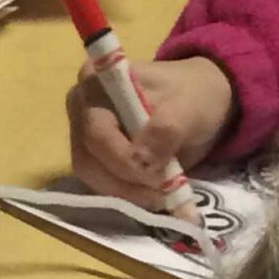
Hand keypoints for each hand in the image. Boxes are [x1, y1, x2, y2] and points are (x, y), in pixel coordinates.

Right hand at [66, 56, 233, 208]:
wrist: (199, 101)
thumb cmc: (191, 95)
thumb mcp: (187, 107)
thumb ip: (165, 130)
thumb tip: (142, 162)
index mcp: (94, 82)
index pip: (96, 132)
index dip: (123, 159)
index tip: (160, 174)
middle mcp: (79, 108)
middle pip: (88, 159)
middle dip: (125, 182)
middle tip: (162, 194)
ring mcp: (83, 133)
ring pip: (91, 176)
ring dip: (126, 193)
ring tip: (161, 196)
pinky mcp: (93, 156)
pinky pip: (101, 183)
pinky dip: (127, 195)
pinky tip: (153, 195)